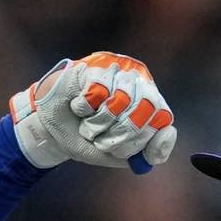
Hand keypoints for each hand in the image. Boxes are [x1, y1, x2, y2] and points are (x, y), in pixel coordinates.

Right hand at [9, 51, 175, 170]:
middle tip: (100, 138)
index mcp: (149, 105)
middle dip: (118, 134)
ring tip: (87, 122)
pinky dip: (84, 108)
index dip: (142, 138)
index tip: (122, 147)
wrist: (50, 129)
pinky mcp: (96, 66)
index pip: (162, 117)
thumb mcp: (115, 154)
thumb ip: (146, 152)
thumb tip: (170, 132)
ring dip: (98, 123)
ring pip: (121, 101)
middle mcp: (138, 84)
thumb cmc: (85, 138)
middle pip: (145, 109)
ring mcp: (118, 73)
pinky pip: (99, 92)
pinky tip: (78, 106)